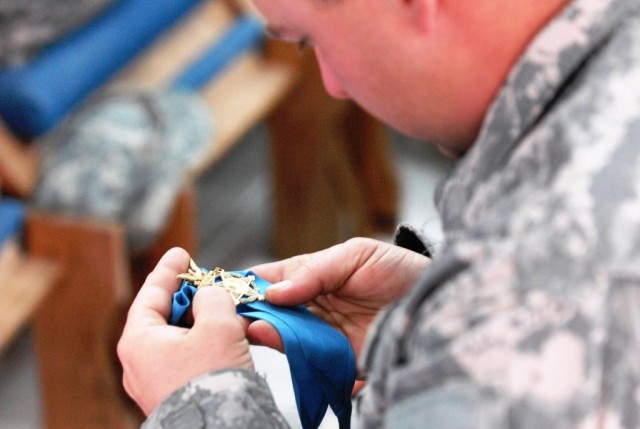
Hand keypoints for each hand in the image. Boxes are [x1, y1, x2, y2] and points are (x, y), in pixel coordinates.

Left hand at [117, 247, 252, 414]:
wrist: (222, 428)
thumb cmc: (212, 382)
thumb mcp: (217, 324)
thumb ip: (212, 297)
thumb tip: (209, 297)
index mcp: (138, 341)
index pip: (151, 294)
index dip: (169, 270)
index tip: (180, 253)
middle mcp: (140, 363)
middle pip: (164, 316)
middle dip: (190, 298)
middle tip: (211, 284)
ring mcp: (156, 382)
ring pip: (179, 338)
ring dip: (203, 321)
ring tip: (227, 312)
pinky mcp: (175, 394)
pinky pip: (187, 359)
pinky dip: (205, 343)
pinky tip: (226, 339)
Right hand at [247, 238, 428, 359]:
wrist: (437, 301)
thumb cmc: (397, 269)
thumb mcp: (356, 255)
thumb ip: (315, 270)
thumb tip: (274, 292)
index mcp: (311, 276)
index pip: (270, 281)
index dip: (246, 286)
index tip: (224, 291)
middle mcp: (313, 307)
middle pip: (271, 313)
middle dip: (251, 315)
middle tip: (234, 316)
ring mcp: (325, 334)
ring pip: (287, 338)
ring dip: (270, 335)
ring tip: (256, 330)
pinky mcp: (342, 360)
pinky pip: (314, 362)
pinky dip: (299, 360)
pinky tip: (289, 350)